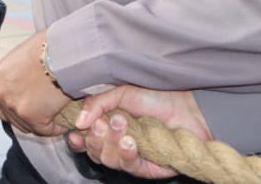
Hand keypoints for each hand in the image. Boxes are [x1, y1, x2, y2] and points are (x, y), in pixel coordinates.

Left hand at [0, 29, 72, 136]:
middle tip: (39, 113)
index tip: (25, 105)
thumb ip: (14, 73)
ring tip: (53, 116)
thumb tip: (23, 81)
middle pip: (8, 116)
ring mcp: (14, 106)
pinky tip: (62, 122)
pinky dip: (55, 128)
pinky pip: (45, 130)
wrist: (61, 52)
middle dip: (23, 117)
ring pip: (26, 126)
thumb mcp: (19, 56)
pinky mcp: (32, 117)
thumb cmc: (46, 48)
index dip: (11, 106)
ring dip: (39, 123)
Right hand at [66, 86, 210, 178]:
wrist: (186, 106)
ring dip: (111, 143)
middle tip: (103, 122)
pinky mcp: (148, 168)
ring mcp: (131, 157)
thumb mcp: (119, 93)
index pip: (83, 139)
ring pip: (108, 160)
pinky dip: (126, 154)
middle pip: (93, 151)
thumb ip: (96, 104)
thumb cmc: (153, 96)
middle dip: (95, 137)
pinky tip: (131, 143)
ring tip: (122, 124)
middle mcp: (115, 144)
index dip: (76, 140)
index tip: (75, 132)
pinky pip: (130, 167)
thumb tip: (78, 122)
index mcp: (104, 126)